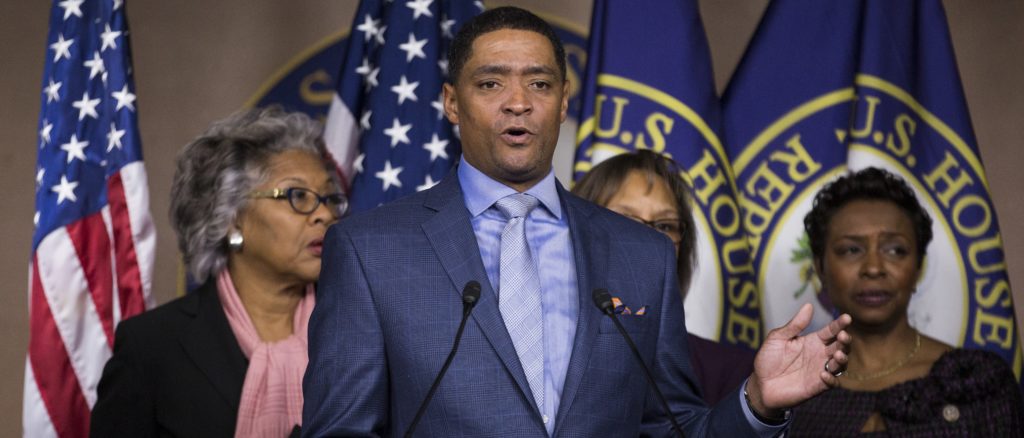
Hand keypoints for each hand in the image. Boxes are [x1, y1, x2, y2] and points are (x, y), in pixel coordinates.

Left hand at [745, 303, 851, 418]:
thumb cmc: (768, 359)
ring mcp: (820, 370)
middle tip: (842, 336)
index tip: (846, 317)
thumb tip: (809, 305)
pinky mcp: (817, 386)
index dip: (839, 324)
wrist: (759, 383)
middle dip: (845, 341)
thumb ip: (795, 325)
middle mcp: (820, 355)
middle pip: (840, 346)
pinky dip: (831, 379)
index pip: (831, 331)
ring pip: (841, 364)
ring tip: (837, 354)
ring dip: (842, 359)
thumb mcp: (778, 338)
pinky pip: (831, 383)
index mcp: (813, 341)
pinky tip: (823, 374)